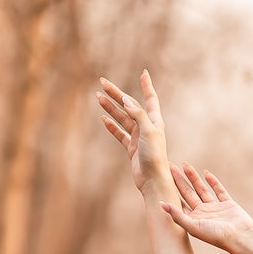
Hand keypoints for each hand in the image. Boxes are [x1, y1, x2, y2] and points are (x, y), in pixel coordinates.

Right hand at [98, 70, 168, 192]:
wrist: (153, 181)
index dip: (146, 85)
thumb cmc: (154, 157)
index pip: (150, 98)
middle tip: (102, 82)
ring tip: (98, 97)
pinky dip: (112, 126)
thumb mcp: (148, 132)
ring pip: (122, 119)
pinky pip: (120, 134)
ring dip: (110, 108)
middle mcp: (147, 127)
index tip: (144, 73)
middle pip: (129, 106)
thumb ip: (138, 115)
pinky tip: (103, 119)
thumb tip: (126, 100)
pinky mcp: (132, 149)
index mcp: (154, 121)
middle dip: (116, 93)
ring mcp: (139, 138)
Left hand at [162, 164, 252, 253]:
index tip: (162, 176)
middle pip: (188, 193)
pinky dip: (213, 182)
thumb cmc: (216, 235)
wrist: (240, 237)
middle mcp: (203, 213)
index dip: (171, 189)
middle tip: (170, 165)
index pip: (179, 201)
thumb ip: (177, 215)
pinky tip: (206, 173)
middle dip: (179, 179)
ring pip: (202, 189)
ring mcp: (215, 208)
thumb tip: (160, 203)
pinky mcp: (228, 204)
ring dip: (193, 177)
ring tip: (185, 165)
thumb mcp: (193, 226)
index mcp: (193, 219)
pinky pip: (219, 190)